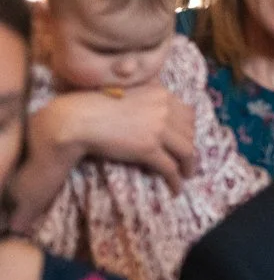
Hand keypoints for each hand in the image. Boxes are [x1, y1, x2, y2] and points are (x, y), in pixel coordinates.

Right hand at [59, 88, 195, 183]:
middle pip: (189, 132)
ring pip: (186, 151)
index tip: (186, 138)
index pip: (187, 113)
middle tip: (186, 159)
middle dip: (190, 147)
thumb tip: (157, 102)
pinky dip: (176, 180)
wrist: (78, 119)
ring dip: (189, 166)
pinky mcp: (148, 149)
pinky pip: (170, 168)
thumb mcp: (129, 91)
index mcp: (160, 94)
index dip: (189, 129)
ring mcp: (158, 130)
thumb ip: (146, 95)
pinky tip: (175, 188)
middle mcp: (164, 110)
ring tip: (186, 175)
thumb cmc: (94, 103)